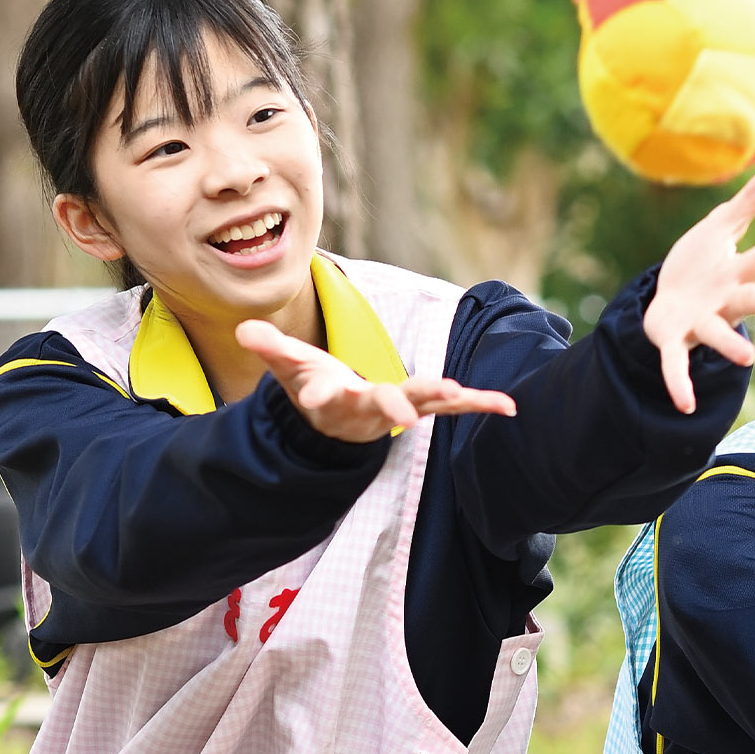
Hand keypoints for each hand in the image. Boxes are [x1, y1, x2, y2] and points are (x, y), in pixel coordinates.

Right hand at [236, 319, 515, 442]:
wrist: (339, 423)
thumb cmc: (314, 386)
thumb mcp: (290, 367)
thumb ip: (271, 348)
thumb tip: (245, 331)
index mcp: (332, 397)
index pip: (321, 392)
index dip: (318, 389)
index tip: (317, 391)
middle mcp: (368, 408)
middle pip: (380, 405)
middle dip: (392, 407)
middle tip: (404, 416)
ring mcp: (399, 409)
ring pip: (422, 405)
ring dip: (442, 399)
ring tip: (462, 393)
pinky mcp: (424, 406)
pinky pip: (457, 406)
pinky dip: (481, 404)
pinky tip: (509, 406)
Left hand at [642, 160, 754, 412]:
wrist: (663, 300)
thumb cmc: (698, 265)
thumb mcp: (721, 226)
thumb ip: (751, 199)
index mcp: (735, 271)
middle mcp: (723, 301)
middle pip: (753, 299)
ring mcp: (700, 322)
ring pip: (717, 333)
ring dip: (729, 346)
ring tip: (743, 359)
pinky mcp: (673, 340)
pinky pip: (676, 363)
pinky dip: (679, 382)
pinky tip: (684, 403)